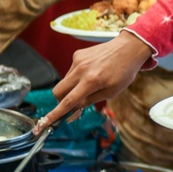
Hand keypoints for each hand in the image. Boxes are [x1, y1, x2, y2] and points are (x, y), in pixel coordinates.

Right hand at [34, 31, 151, 132]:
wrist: (128, 48)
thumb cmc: (124, 72)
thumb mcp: (112, 92)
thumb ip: (91, 100)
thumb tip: (75, 108)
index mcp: (91, 81)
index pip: (68, 101)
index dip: (55, 114)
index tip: (44, 122)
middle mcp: (81, 70)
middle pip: (58, 91)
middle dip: (61, 101)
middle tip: (73, 104)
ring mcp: (78, 60)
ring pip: (64, 81)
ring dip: (71, 88)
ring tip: (91, 84)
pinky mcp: (78, 54)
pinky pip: (71, 71)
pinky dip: (76, 77)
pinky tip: (92, 72)